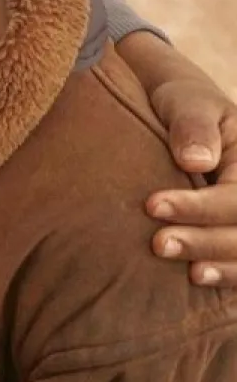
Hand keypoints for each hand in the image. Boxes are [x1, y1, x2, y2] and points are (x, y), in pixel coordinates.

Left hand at [145, 77, 236, 286]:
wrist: (182, 111)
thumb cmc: (183, 104)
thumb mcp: (188, 102)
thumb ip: (193, 126)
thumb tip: (195, 161)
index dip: (198, 207)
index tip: (152, 206)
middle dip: (206, 241)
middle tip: (158, 244)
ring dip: (222, 266)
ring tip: (187, 273)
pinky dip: (231, 275)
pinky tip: (202, 278)